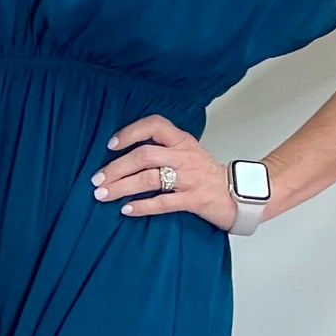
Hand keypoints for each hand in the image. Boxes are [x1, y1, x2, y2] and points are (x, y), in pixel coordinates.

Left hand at [91, 115, 237, 228]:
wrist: (239, 194)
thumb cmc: (207, 175)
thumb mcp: (188, 153)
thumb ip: (163, 149)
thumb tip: (126, 156)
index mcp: (182, 141)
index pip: (155, 125)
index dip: (131, 132)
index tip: (111, 145)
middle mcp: (184, 156)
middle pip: (144, 155)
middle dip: (116, 167)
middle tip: (97, 179)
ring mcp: (189, 178)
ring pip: (149, 179)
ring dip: (122, 187)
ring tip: (103, 194)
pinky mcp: (194, 199)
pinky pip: (163, 202)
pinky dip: (142, 206)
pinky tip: (126, 210)